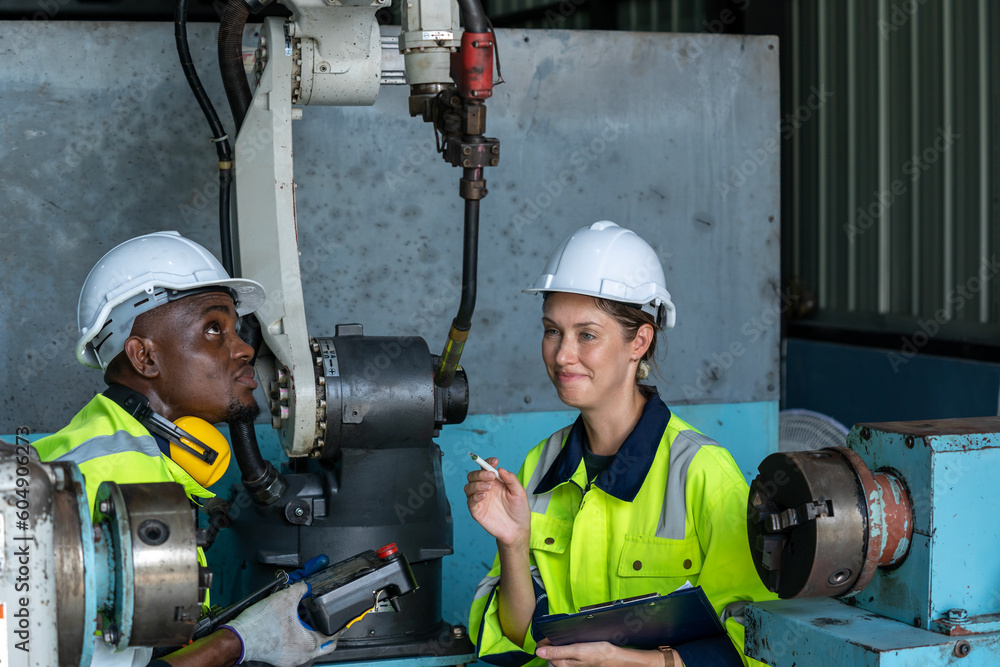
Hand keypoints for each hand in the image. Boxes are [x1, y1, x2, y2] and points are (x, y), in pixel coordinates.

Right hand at [222, 580, 338, 666]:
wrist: (239, 637)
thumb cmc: (260, 624)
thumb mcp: (286, 598)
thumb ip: (301, 588)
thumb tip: (306, 584)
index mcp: (309, 644)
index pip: (334, 637)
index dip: (340, 626)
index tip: (344, 621)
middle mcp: (302, 655)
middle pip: (324, 645)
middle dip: (327, 631)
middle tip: (328, 620)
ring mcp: (291, 659)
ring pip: (310, 647)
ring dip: (311, 633)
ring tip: (308, 619)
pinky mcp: (280, 658)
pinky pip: (297, 649)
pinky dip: (299, 638)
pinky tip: (293, 625)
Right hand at [465, 457, 529, 547]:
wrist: (517, 530)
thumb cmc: (519, 511)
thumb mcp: (519, 493)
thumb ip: (511, 479)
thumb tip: (501, 468)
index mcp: (495, 482)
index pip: (486, 468)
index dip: (487, 462)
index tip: (494, 461)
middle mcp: (486, 489)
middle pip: (473, 476)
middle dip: (480, 473)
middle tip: (490, 476)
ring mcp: (480, 500)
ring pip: (468, 486)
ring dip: (476, 484)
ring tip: (488, 488)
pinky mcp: (477, 511)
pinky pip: (470, 501)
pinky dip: (474, 496)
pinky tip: (483, 496)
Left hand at [535, 639, 668, 665]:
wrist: (617, 657)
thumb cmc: (598, 654)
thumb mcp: (577, 651)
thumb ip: (558, 651)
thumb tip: (539, 651)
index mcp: (564, 662)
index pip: (546, 653)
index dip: (543, 642)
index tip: (544, 632)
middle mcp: (568, 663)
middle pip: (553, 653)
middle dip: (550, 642)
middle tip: (552, 632)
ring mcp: (574, 662)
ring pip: (561, 652)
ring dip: (559, 643)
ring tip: (562, 634)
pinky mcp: (580, 658)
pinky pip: (569, 652)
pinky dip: (568, 645)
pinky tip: (572, 640)